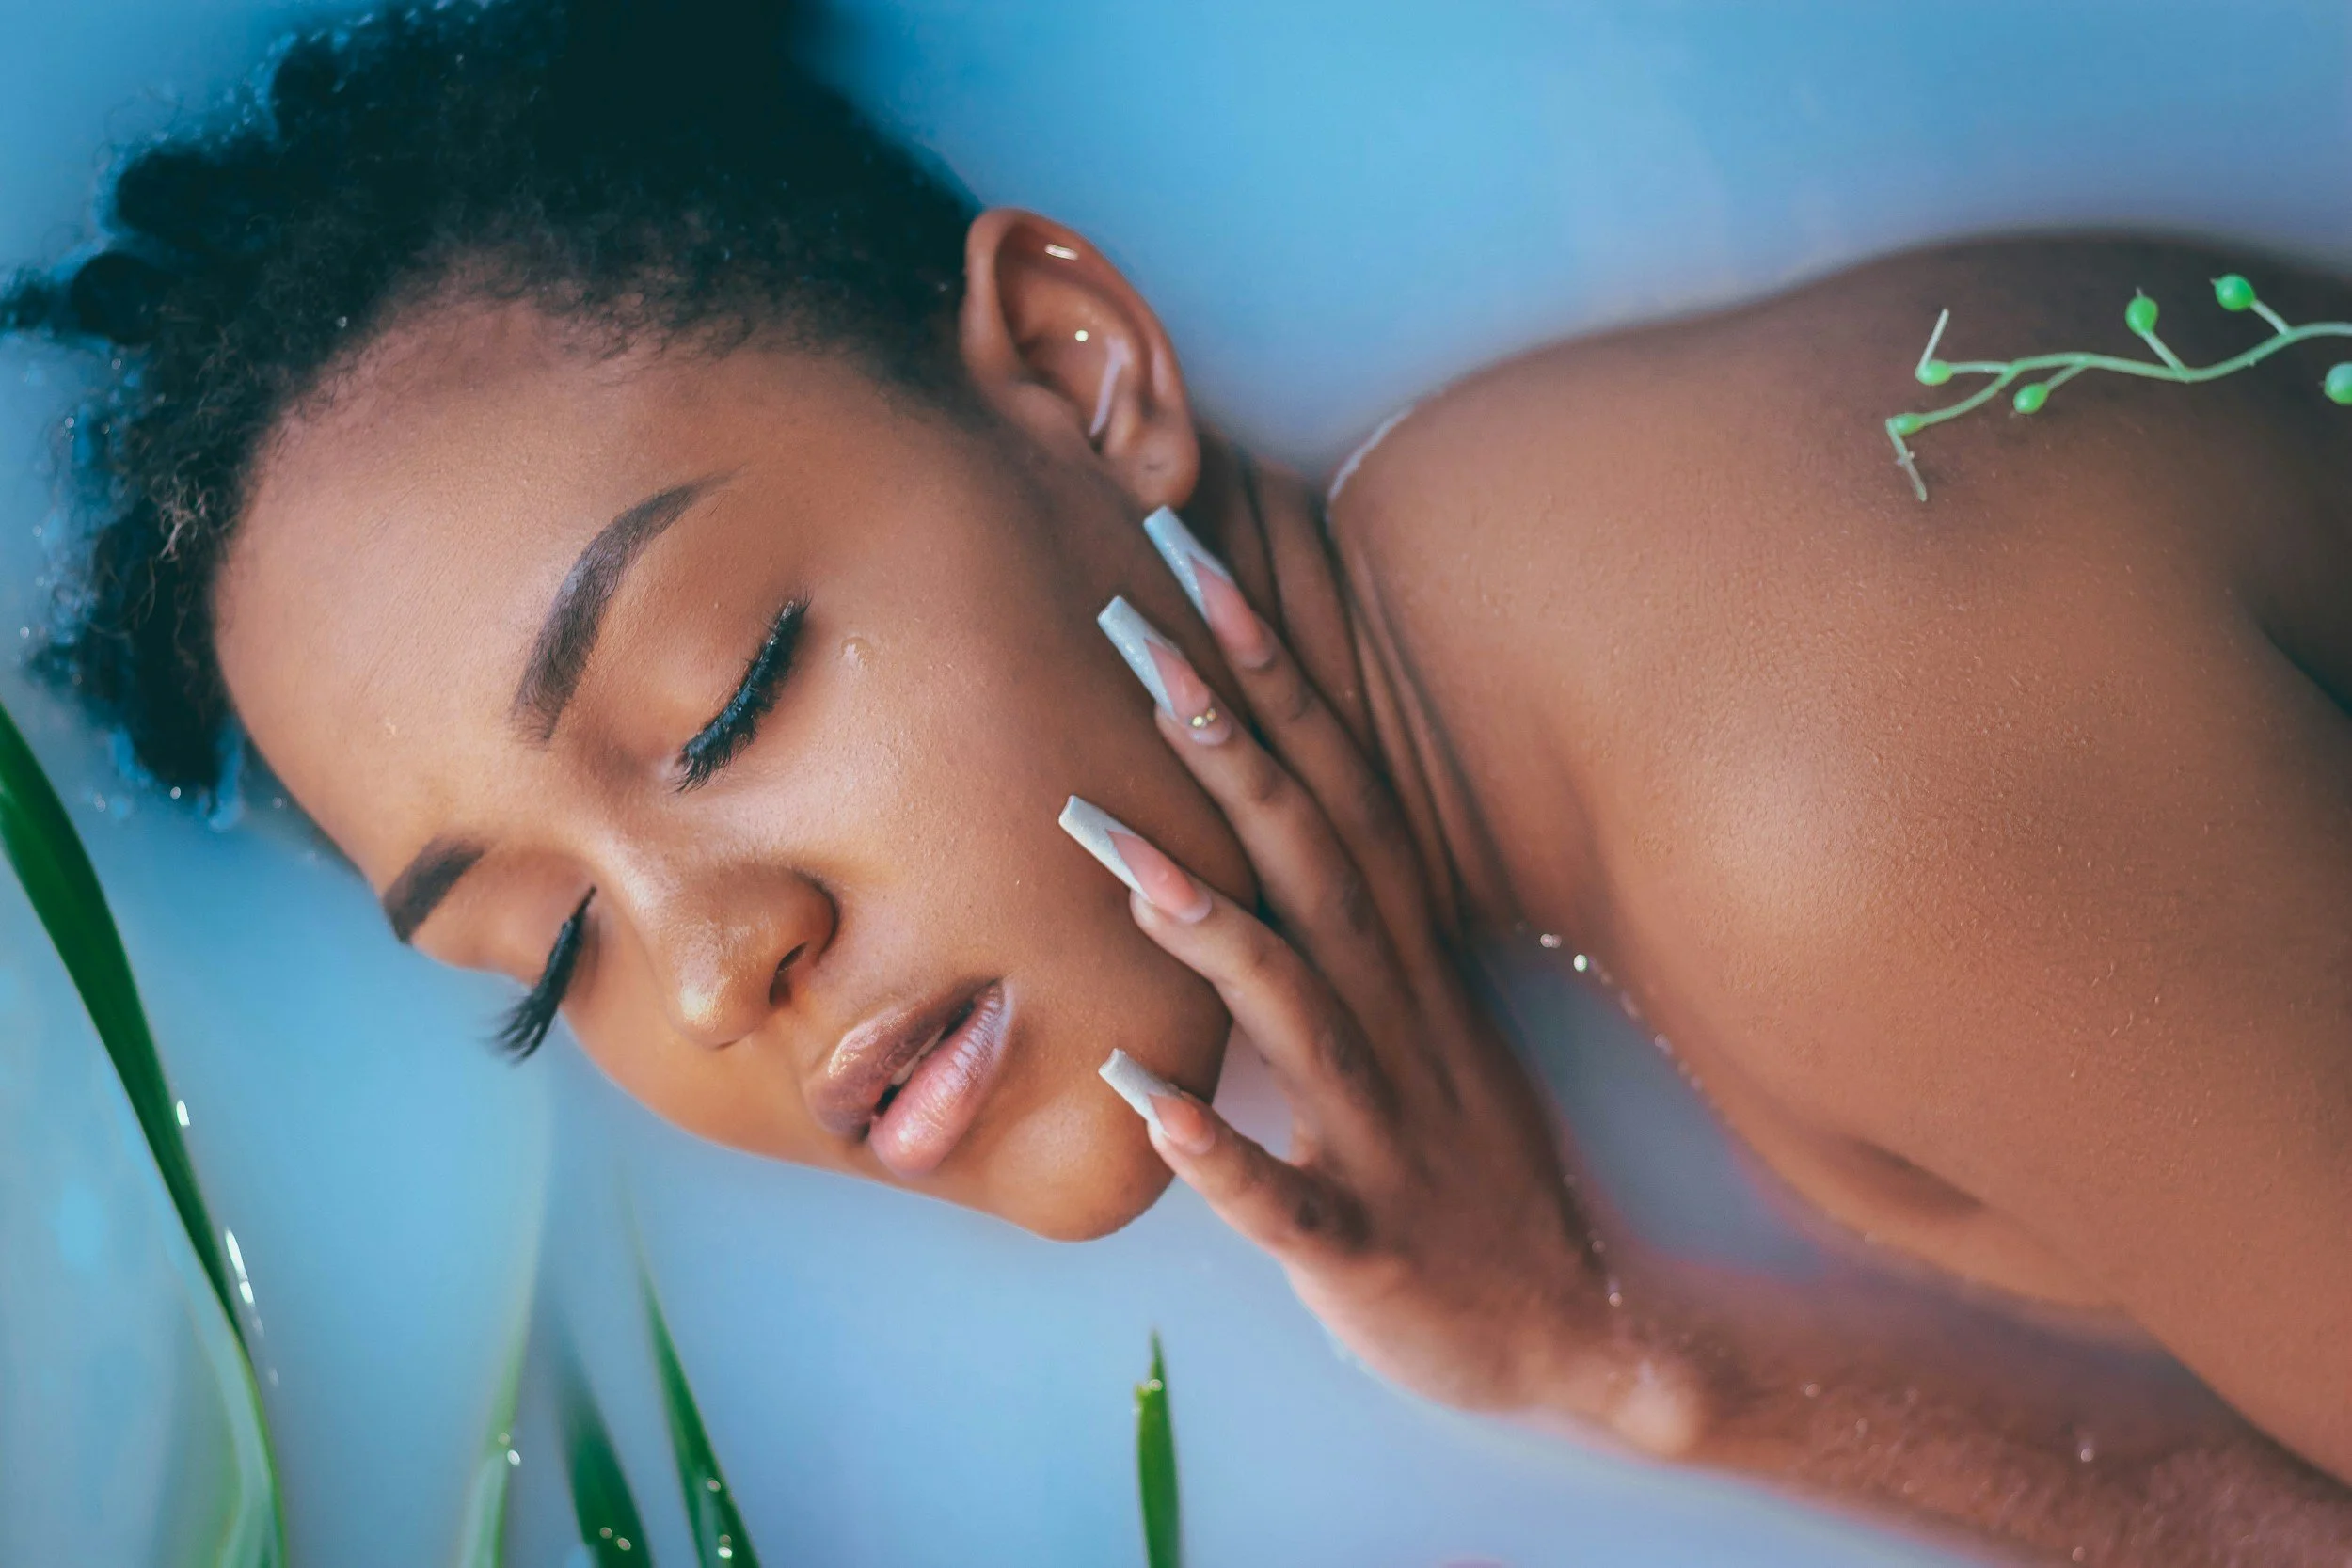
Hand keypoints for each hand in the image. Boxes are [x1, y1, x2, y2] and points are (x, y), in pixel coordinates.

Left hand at [1068, 523, 1704, 1452]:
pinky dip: (1226, 1158)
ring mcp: (1383, 1130)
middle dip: (1225, 744)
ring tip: (1113, 844)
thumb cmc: (1463, 1161)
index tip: (1194, 563)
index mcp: (1399, 962)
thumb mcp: (1413, 1015)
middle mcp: (1394, 1020)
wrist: (1574, 1328)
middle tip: (1132, 628)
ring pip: (1294, 1011)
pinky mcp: (1364, 1244)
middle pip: (1310, 862)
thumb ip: (1338, 916)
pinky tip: (1152, 1109)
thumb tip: (1256, 800)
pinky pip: (1289, 1203)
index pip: (1334, 790)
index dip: (1269, 678)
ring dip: (1207, 926)